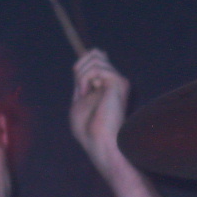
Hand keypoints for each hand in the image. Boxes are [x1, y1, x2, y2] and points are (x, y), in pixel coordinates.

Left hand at [70, 48, 129, 176]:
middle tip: (80, 91)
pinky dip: (85, 80)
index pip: (97, 57)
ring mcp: (118, 81)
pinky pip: (97, 68)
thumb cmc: (88, 129)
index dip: (82, 63)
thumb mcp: (79, 100)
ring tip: (84, 94)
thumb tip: (87, 59)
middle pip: (95, 54)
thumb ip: (82, 81)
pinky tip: (88, 93)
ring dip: (82, 76)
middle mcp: (115, 80)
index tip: (78, 83)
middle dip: (80, 68)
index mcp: (107, 85)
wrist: (99, 143)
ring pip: (95, 58)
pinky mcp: (118, 83)